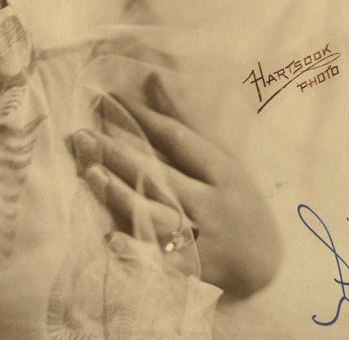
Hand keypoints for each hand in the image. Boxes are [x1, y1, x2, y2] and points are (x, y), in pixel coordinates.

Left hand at [70, 71, 280, 298]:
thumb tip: (151, 76)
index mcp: (221, 170)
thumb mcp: (221, 157)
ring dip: (120, 194)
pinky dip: (136, 251)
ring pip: (156, 214)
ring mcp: (202, 239)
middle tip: (82, 134)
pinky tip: (110, 238)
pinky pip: (159, 261)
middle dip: (118, 153)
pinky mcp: (191, 272)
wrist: (266, 268)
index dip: (140, 117)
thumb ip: (184, 119)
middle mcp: (211, 203)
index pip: (176, 138)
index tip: (106, 100)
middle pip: (160, 175)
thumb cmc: (236, 200)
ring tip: (89, 172)